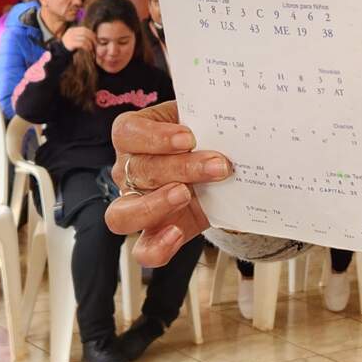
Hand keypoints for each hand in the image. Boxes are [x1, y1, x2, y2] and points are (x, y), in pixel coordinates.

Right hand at [60, 26, 95, 51]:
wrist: (60, 52)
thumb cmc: (70, 46)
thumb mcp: (75, 38)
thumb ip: (82, 35)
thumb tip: (94, 36)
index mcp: (72, 30)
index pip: (84, 29)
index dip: (91, 33)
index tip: (96, 38)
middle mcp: (71, 32)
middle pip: (85, 33)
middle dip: (92, 38)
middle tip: (96, 43)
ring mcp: (70, 37)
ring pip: (84, 38)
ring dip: (90, 44)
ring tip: (92, 48)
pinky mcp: (71, 43)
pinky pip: (82, 44)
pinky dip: (87, 47)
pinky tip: (88, 49)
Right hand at [104, 101, 232, 265]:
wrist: (215, 166)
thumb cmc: (203, 135)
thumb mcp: (204, 119)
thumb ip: (210, 116)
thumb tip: (238, 113)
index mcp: (134, 135)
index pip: (128, 132)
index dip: (155, 136)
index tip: (188, 137)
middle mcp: (128, 169)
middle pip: (139, 170)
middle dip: (182, 167)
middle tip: (218, 165)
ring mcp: (136, 203)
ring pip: (122, 214)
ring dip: (156, 206)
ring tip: (186, 195)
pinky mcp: (155, 231)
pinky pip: (143, 248)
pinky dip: (157, 246)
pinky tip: (176, 234)